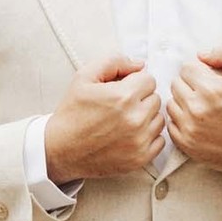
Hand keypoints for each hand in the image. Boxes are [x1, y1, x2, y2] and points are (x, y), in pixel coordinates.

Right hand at [44, 56, 164, 181]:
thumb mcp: (84, 77)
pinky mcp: (140, 158)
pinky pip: (160, 140)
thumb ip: (114, 62)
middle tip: (120, 106)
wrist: (61, 150)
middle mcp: (135, 119)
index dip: (133, 82)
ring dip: (146, 117)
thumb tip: (140, 64)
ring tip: (124, 120)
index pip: (149, 79)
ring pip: (159, 118)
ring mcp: (139, 141)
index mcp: (123, 96)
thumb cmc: (72, 114)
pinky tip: (130, 135)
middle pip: (155, 98)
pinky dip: (148, 136)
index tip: (121, 90)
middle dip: (140, 99)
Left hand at [165, 46, 221, 180]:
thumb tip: (202, 55)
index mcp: (211, 89)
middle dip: (190, 85)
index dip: (199, 71)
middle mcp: (197, 109)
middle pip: (176, 84)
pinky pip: (171, 124)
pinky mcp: (187, 144)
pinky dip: (181, 121)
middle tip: (207, 93)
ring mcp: (190, 129)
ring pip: (171, 104)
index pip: (186, 68)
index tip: (210, 79)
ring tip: (202, 107)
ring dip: (183, 103)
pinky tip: (198, 121)